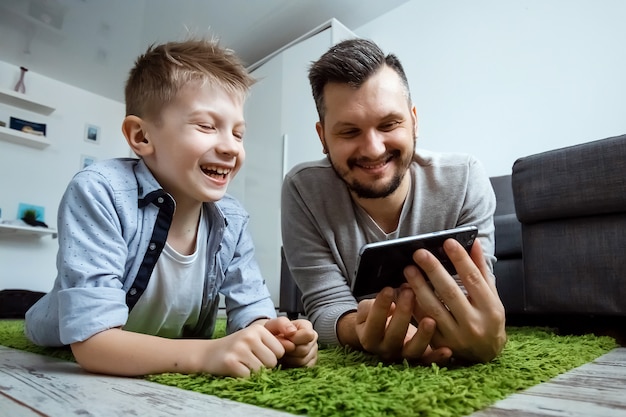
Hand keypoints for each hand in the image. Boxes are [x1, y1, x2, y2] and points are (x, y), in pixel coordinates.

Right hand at [203, 324, 285, 376]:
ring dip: (254, 371)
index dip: (272, 356)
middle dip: (264, 365)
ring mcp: (239, 349)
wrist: (208, 354)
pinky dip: (244, 377)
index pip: (280, 350)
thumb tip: (293, 344)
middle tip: (250, 359)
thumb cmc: (237, 347)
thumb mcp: (256, 336)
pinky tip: (236, 369)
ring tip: (243, 364)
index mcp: (258, 328)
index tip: (259, 353)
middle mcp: (249, 336)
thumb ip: (275, 339)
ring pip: (262, 370)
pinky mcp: (231, 362)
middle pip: (272, 361)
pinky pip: (249, 377)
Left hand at [264, 317, 317, 367]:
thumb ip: (282, 323)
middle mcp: (312, 339)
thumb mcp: (273, 324)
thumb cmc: (273, 333)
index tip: (283, 338)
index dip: (293, 339)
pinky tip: (286, 361)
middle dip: (289, 350)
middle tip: (280, 348)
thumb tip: (292, 331)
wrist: (270, 343)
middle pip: (304, 349)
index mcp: (306, 326)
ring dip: (289, 359)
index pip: (307, 334)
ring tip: (282, 354)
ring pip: (303, 361)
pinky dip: (292, 367)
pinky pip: (303, 369)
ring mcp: (313, 353)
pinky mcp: (310, 364)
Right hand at [352, 287, 451, 363]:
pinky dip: (438, 357)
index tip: (389, 289)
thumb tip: (390, 304)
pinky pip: (429, 361)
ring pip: (413, 350)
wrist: (381, 336)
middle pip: (394, 336)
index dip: (380, 307)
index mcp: (369, 337)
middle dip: (403, 313)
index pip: (374, 323)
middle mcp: (386, 350)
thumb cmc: (376, 317)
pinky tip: (447, 350)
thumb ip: (372, 306)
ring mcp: (403, 356)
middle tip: (410, 293)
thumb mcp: (367, 310)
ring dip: (422, 336)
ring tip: (430, 320)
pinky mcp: (419, 360)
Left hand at [404, 238, 506, 361]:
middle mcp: (474, 324)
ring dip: (418, 287)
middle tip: (419, 253)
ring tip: (408, 269)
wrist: (486, 355)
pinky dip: (413, 306)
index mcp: (490, 309)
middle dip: (433, 270)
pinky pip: (423, 322)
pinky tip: (405, 291)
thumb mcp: (491, 296)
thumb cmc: (488, 319)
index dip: (460, 260)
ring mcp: (456, 336)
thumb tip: (475, 243)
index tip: (447, 242)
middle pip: (450, 292)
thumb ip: (481, 270)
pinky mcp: (440, 344)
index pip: (473, 279)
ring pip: (433, 308)